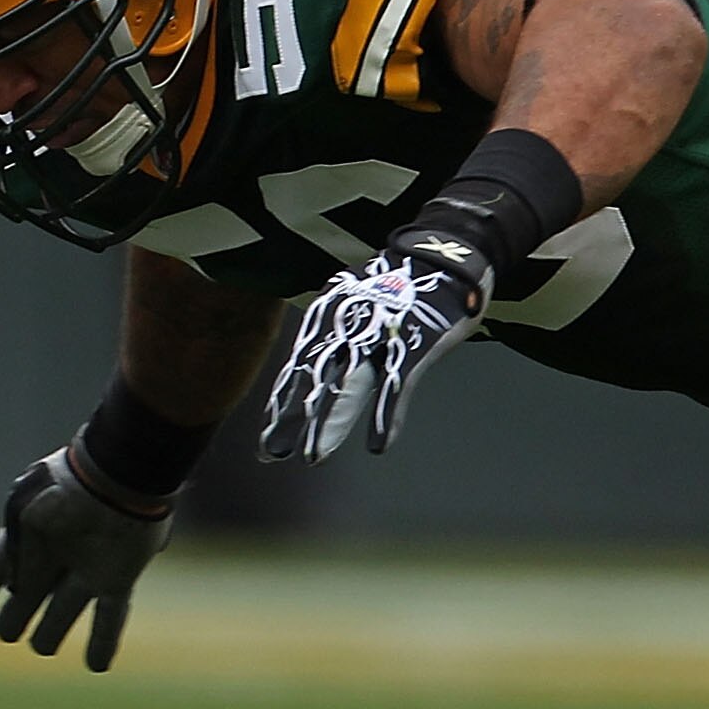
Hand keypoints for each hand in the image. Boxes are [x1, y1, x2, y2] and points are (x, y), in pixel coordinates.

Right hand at [0, 447, 172, 671]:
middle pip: (29, 595)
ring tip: (42, 647)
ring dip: (52, 632)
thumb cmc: (64, 488)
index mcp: (27, 532)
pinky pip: (110, 616)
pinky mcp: (118, 576)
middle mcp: (55, 553)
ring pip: (63, 611)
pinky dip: (103, 642)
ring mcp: (87, 566)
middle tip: (7, 632)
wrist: (117, 473)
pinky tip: (96, 667)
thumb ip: (12, 556)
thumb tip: (15, 593)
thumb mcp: (23, 514)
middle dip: (15, 616)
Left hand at [257, 252, 489, 463]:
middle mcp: (347, 328)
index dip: (283, 405)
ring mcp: (379, 336)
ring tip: (315, 456)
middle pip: (314, 380)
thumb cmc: (399, 284)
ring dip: (330, 423)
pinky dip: (388, 415)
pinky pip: (397, 384)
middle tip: (274, 453)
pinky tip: (379, 444)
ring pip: (348, 385)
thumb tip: (320, 363)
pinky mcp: (414, 342)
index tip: (266, 439)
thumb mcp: (356, 301)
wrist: (441, 252)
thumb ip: (338, 332)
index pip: (300, 369)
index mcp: (331, 320)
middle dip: (293, 419)